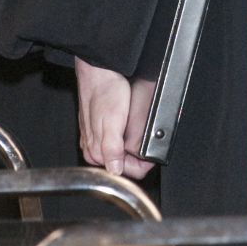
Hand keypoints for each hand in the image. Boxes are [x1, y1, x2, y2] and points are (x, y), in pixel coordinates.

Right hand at [75, 58, 155, 179]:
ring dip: (134, 146)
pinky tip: (131, 124)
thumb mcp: (111, 122)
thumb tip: (115, 170)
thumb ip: (112, 149)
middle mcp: (94, 149)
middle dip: (138, 156)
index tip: (152, 155)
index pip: (123, 173)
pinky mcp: (101, 130)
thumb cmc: (103, 91)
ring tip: (139, 130)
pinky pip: (118, 141)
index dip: (141, 165)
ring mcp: (97, 139)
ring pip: (121, 154)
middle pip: (123, 165)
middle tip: (146, 138)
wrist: (98, 72)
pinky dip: (128, 136)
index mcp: (96, 152)